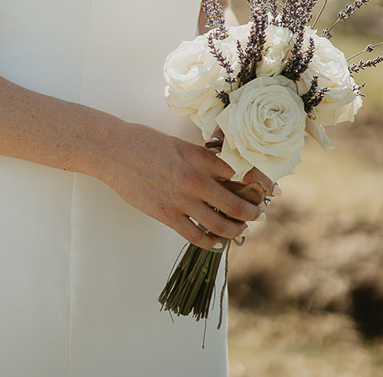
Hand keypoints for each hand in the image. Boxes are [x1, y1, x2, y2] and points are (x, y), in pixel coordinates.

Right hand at [101, 122, 265, 251]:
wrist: (114, 151)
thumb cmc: (144, 142)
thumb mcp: (180, 144)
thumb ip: (202, 159)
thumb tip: (225, 172)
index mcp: (199, 157)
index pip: (240, 173)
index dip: (258, 183)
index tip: (268, 189)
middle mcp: (195, 179)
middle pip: (236, 204)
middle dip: (252, 212)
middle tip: (259, 213)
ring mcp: (181, 200)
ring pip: (219, 225)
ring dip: (235, 230)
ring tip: (241, 229)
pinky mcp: (166, 215)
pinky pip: (195, 236)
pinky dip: (210, 242)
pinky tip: (215, 242)